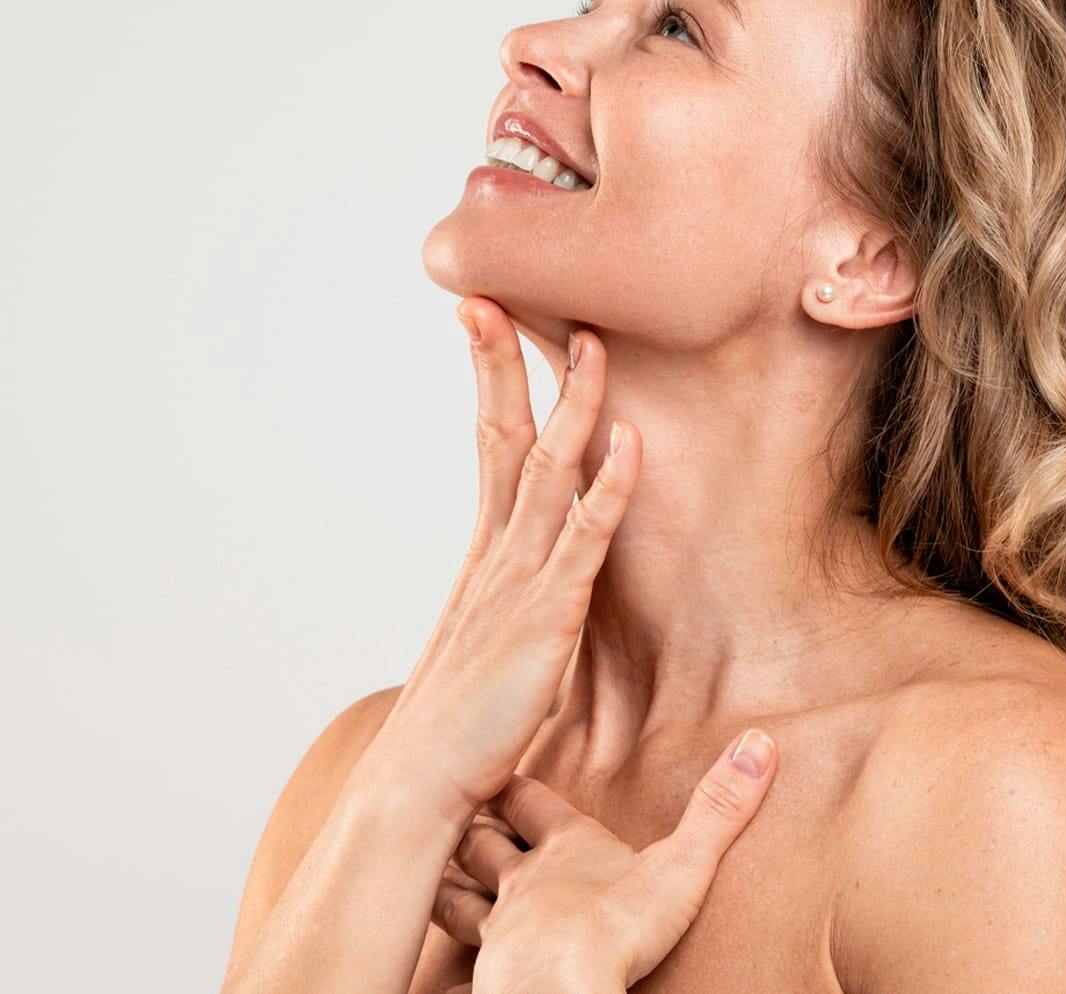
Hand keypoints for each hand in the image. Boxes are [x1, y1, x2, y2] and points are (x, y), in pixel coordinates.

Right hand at [359, 297, 639, 827]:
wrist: (418, 788)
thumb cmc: (455, 727)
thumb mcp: (483, 645)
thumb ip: (505, 604)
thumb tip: (519, 586)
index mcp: (485, 555)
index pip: (487, 444)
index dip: (490, 381)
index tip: (485, 320)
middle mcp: (498, 553)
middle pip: (503, 437)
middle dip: (506, 364)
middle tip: (500, 294)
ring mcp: (520, 580)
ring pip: (550, 471)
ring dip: (574, 405)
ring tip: (590, 344)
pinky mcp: (548, 617)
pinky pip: (585, 538)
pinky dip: (610, 486)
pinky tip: (629, 443)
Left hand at [431, 729, 779, 993]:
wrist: (562, 989)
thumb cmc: (619, 924)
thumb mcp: (682, 861)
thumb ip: (720, 807)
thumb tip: (762, 741)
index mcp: (564, 847)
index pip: (530, 801)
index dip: (514, 784)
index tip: (499, 767)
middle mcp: (522, 883)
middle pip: (482, 843)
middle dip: (471, 828)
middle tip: (457, 813)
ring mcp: (496, 933)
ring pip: (458, 900)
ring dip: (448, 887)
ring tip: (434, 878)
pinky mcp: (487, 981)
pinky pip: (457, 976)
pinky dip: (447, 975)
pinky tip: (442, 980)